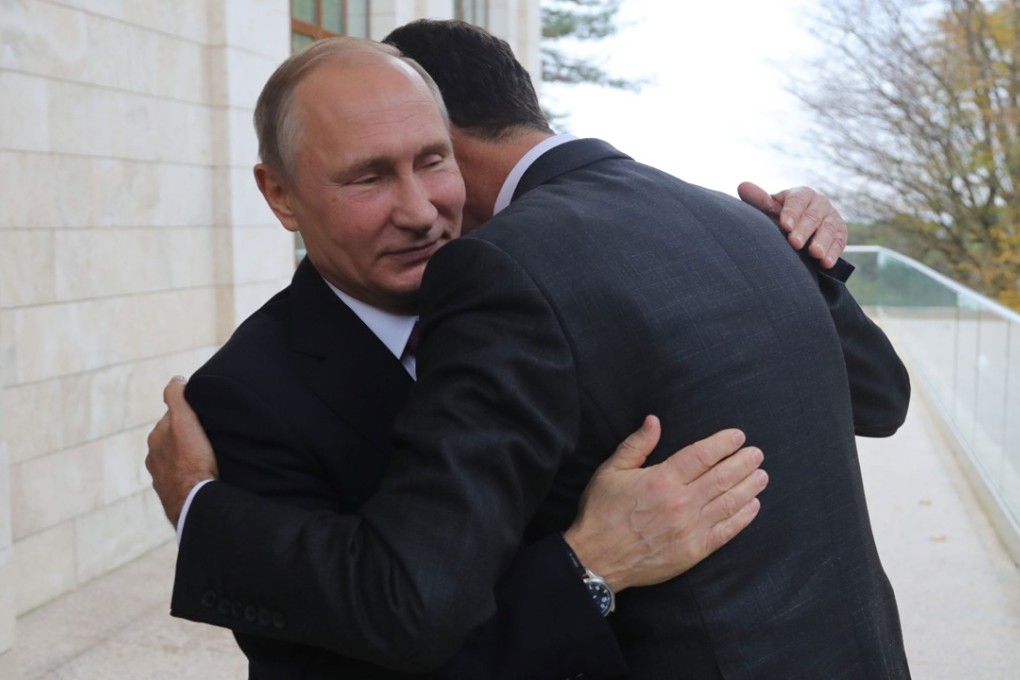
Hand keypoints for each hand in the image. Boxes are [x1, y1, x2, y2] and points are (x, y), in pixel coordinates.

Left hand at [145, 376, 218, 526]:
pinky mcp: (173, 495)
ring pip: (178, 459)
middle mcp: (154, 457)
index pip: (174, 417)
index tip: (205, 416)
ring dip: (190, 456)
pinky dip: (191, 474)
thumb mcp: (184, 420)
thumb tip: (176, 378)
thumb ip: (177, 397)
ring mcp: (162, 478)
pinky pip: (182, 479)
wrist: (194, 501)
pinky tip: (204, 475)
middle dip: (188, 436)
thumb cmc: (192, 460)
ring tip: (210, 457)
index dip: (190, 414)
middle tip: (211, 436)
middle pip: (175, 438)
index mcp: (156, 438)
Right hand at [563, 416, 766, 591]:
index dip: (722, 444)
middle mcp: (680, 502)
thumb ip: (636, 445)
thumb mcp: (611, 471)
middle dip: (743, 463)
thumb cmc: (601, 513)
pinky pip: (725, 531)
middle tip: (757, 454)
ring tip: (762, 476)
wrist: (597, 558)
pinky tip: (753, 506)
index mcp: (661, 480)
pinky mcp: (694, 551)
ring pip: (728, 502)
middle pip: (721, 477)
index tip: (738, 437)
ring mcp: (689, 528)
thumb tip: (654, 420)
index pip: (701, 455)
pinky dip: (743, 518)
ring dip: (748, 487)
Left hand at [737, 181, 847, 267]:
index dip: (792, 212)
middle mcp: (819, 203)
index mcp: (801, 194)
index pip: (798, 200)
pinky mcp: (841, 233)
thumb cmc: (781, 217)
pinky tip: (826, 263)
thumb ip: (759, 200)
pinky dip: (833, 252)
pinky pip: (839, 242)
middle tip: (795, 243)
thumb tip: (742, 186)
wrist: (800, 229)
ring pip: (830, 228)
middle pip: (813, 215)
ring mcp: (832, 217)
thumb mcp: (770, 209)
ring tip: (814, 253)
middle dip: (805, 229)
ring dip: (822, 241)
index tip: (784, 226)